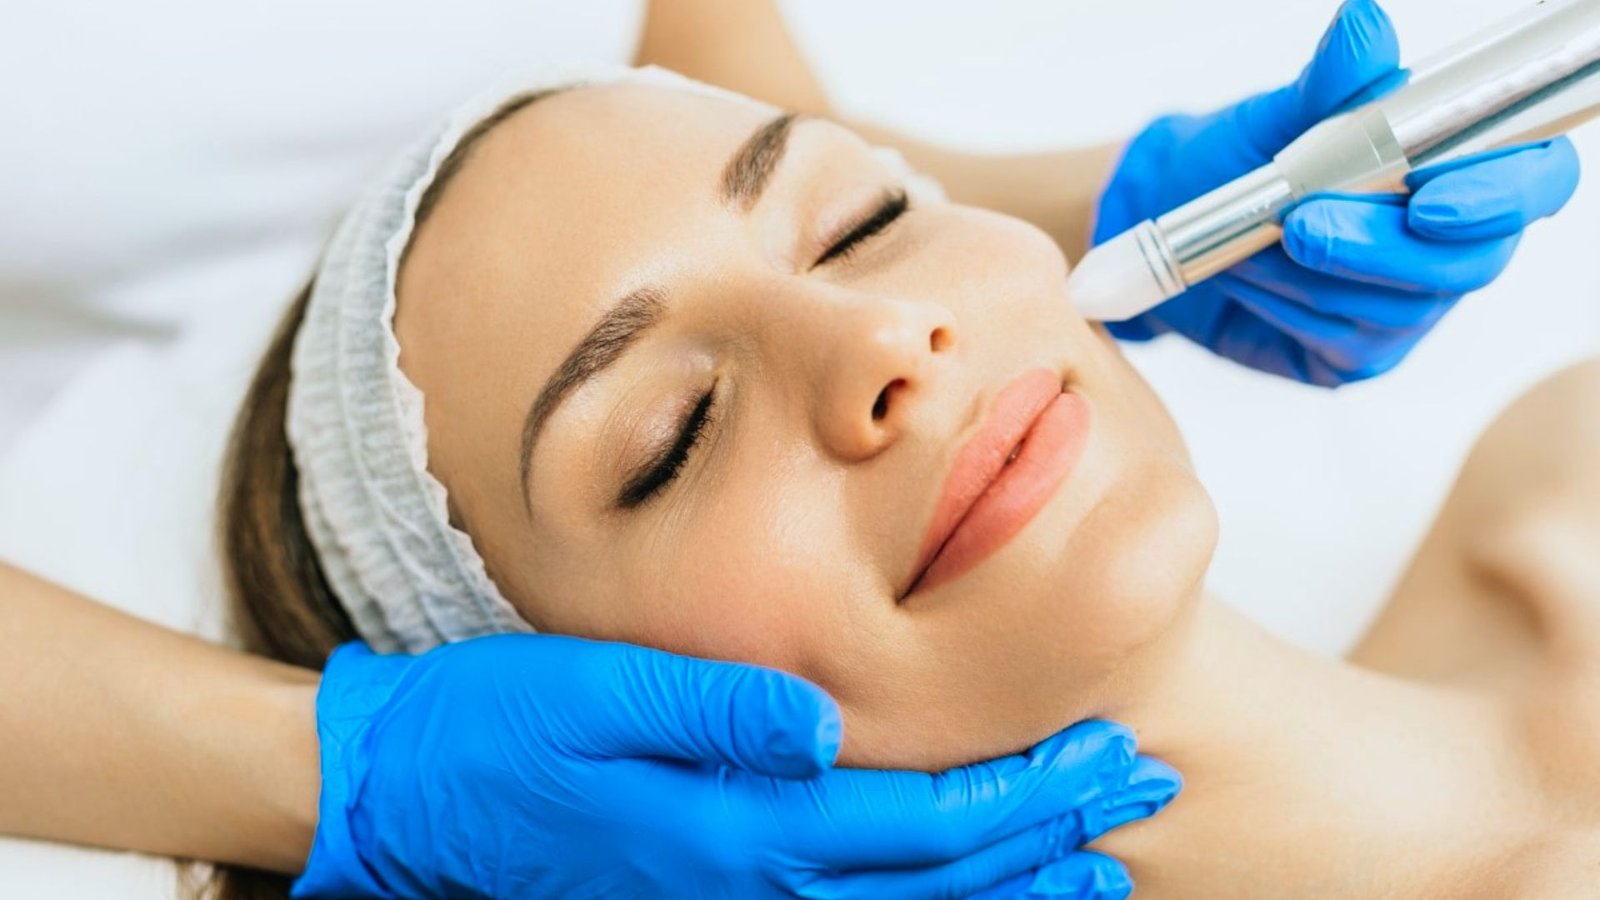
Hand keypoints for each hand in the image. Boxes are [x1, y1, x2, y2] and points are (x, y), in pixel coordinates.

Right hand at [294, 636, 1178, 898]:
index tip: (1110, 756)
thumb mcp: (592, 697)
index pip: (922, 823)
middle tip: (1141, 798)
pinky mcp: (711, 897)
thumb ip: (713, 711)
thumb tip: (826, 721)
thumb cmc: (497, 729)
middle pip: (938, 881)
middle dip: (1049, 841)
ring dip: (1011, 892)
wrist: (408, 795)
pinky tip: (974, 896)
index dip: (1025, 795)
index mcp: (739, 830)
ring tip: (1094, 869)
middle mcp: (752, 886)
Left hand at [1092, 0, 1580, 385]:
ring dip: (1308, 271)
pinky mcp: (1360, 355)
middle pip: (1468, 263)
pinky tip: (1248, 274)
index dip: (1502, 197)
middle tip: (1299, 222)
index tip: (1428, 202)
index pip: (1536, 182)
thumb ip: (1332, 81)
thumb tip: (1364, 24)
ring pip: (1391, 306)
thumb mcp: (1275, 116)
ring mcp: (1412, 307)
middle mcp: (1454, 241)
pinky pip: (1337, 339)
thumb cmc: (1234, 161)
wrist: (1167, 225)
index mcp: (1464, 166)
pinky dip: (1283, 302)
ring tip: (1250, 235)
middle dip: (1379, 246)